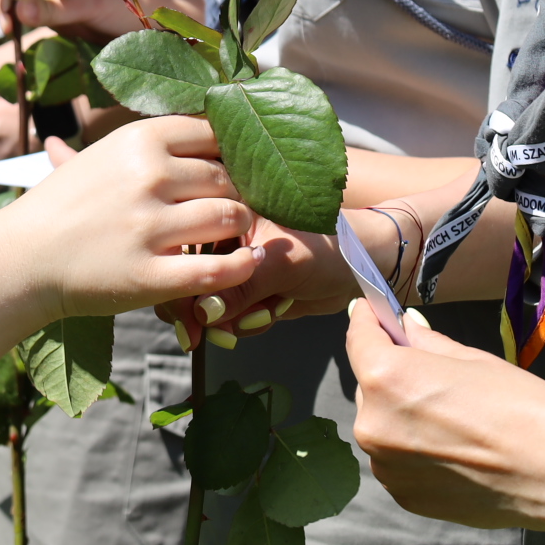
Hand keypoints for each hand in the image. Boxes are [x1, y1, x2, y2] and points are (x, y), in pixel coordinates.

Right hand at [0, 0, 147, 39]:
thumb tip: (18, 10)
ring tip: (9, 28)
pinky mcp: (48, 3)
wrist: (151, 27)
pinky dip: (10, 16)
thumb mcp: (94, 4)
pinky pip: (19, 5)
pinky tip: (12, 31)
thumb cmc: (131, 4)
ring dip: (0, 4)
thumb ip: (57, 8)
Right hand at [0, 115, 255, 318]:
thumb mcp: (103, 154)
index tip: (234, 169)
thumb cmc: (65, 203)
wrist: (23, 257)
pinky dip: (240, 266)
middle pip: (229, 178)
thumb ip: (155, 140)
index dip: (233, 153)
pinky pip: (217, 269)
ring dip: (241, 229)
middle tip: (237, 208)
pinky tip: (245, 262)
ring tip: (235, 236)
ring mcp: (149, 227)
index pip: (216, 133)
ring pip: (231, 218)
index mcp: (140, 139)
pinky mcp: (149, 276)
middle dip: (240, 194)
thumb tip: (206, 111)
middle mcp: (149, 176)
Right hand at [155, 216, 355, 343]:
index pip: (187, 247)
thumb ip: (241, 287)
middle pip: (193, 279)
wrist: (363, 269)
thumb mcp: (283, 265)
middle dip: (209, 311)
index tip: (187, 323)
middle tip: (220, 334)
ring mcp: (238, 264)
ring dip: (236, 318)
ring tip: (269, 310)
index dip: (182, 285)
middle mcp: (226, 236)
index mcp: (228, 211)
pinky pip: (234, 314)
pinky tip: (276, 311)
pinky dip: (250, 322)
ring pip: (213, 303)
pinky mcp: (251, 288)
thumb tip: (201, 312)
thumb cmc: (329, 248)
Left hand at [346, 304, 544, 530]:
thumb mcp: (469, 358)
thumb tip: (403, 324)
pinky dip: (413, 450)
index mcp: (385, 379)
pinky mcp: (405, 497)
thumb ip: (424, 342)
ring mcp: (386, 467)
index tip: (372, 311)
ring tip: (449, 419)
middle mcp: (372, 425)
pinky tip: (452, 449)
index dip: (367, 319)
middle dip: (391, 374)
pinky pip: (397, 461)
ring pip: (382, 426)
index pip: (359, 338)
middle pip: (368, 386)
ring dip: (401, 416)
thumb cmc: (518, 405)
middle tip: (430, 374)